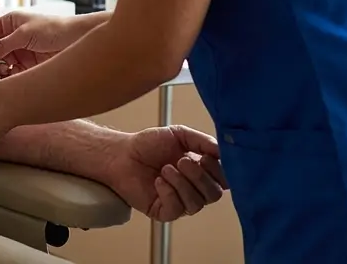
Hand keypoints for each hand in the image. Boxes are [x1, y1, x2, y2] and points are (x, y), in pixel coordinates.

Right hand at [0, 12, 89, 73]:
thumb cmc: (54, 29)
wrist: (77, 41)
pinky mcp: (26, 67)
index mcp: (10, 23)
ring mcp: (19, 53)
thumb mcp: (23, 34)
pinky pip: (10, 73)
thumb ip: (1, 45)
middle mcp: (12, 38)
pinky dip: (6, 77)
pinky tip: (8, 78)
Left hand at [103, 126, 227, 221]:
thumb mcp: (180, 135)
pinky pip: (177, 209)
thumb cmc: (149, 145)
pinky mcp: (164, 212)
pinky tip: (158, 181)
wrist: (122, 153)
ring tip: (165, 169)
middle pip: (214, 194)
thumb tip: (224, 150)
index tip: (206, 157)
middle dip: (199, 177)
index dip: (219, 172)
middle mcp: (193, 190)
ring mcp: (179, 202)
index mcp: (201, 172)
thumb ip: (203, 142)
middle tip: (181, 161)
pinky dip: (169, 193)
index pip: (225, 181)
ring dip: (182, 183)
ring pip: (196, 203)